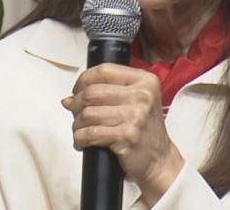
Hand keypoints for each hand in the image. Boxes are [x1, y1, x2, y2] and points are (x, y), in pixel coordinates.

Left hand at [61, 63, 183, 204]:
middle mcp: (142, 95)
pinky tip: (83, 141)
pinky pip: (90, 133)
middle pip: (92, 92)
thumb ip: (106, 92)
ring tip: (81, 129)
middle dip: (76, 104)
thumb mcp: (135, 101)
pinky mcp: (127, 136)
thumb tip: (69, 98)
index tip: (77, 90)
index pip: (104, 70)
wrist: (160, 158)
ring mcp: (135, 116)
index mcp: (145, 80)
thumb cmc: (145, 129)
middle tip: (75, 112)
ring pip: (88, 113)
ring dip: (77, 124)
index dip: (84, 80)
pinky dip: (80, 138)